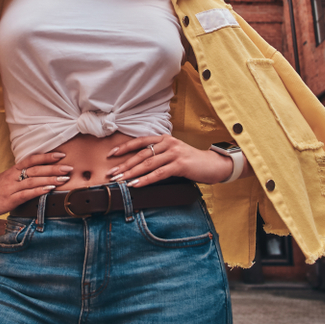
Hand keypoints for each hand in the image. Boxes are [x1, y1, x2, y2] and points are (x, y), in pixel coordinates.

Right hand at [0, 152, 72, 217]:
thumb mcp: (8, 180)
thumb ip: (22, 176)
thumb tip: (42, 174)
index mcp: (13, 170)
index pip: (32, 159)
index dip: (46, 156)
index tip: (61, 154)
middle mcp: (13, 177)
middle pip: (36, 169)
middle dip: (54, 168)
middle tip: (69, 167)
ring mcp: (11, 188)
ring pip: (33, 180)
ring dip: (50, 179)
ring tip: (64, 178)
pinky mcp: (9, 200)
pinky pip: (26, 194)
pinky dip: (39, 191)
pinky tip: (49, 190)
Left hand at [105, 135, 233, 187]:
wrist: (213, 165)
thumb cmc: (191, 161)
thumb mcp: (173, 154)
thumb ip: (159, 155)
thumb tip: (137, 166)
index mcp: (164, 138)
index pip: (140, 141)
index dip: (124, 147)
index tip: (111, 155)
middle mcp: (168, 143)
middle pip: (141, 154)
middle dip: (124, 164)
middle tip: (112, 173)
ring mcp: (174, 153)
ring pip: (148, 164)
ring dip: (132, 173)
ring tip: (120, 180)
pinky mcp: (180, 165)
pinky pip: (159, 173)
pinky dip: (146, 179)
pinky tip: (136, 184)